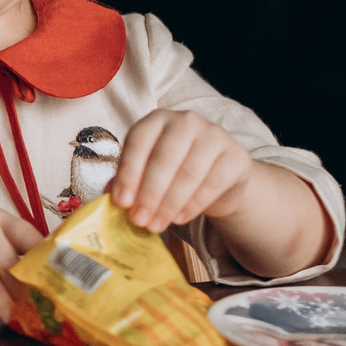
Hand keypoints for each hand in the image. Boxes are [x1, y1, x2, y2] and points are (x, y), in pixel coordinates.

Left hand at [107, 109, 253, 231]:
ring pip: (188, 173)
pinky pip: (212, 184)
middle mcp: (186, 121)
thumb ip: (127, 179)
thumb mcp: (147, 170)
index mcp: (157, 119)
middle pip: (164, 158)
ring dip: (168, 204)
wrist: (218, 177)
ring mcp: (214, 135)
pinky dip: (193, 205)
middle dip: (149, 194)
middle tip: (139, 220)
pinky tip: (178, 219)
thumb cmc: (173, 171)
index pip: (139, 141)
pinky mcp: (236, 156)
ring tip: (155, 225)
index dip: (129, 173)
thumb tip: (108, 197)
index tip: (121, 202)